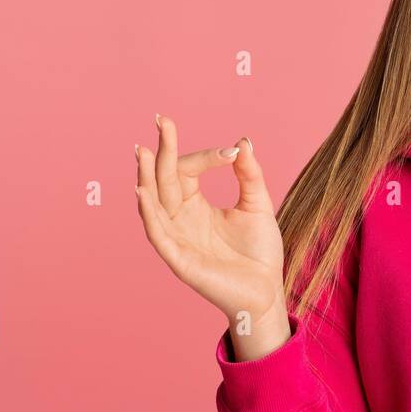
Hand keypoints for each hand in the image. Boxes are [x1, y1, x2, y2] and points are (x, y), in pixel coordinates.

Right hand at [134, 115, 288, 354]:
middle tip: (161, 120)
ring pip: (153, 204)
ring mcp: (177, 239)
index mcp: (196, 206)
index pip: (187, 171)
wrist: (268, 290)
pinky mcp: (179, 259)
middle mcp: (180, 220)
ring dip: (146, 177)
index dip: (205, 156)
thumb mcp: (257, 205)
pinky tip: (143, 191)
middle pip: (163, 180)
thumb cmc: (260, 252)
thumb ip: (249, 175)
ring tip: (142, 150)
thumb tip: (241, 142)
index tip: (230, 150)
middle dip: (161, 151)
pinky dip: (149, 213)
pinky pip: (158, 234)